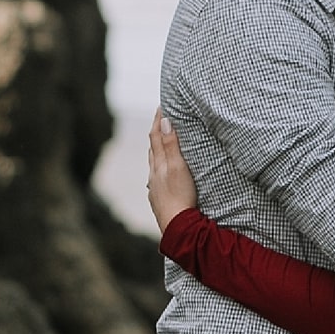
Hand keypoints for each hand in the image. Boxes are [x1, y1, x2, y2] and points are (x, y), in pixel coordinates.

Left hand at [147, 112, 199, 232]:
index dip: (158, 121)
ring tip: (160, 143)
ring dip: (156, 151)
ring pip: (153, 165)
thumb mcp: (178, 167)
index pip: (156, 137)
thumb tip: (164, 122)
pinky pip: (156, 179)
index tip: (161, 107)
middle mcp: (154, 175)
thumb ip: (171, 145)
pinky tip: (161, 175)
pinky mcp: (159, 200)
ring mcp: (155, 188)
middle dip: (156, 133)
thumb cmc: (181, 197)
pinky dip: (158, 170)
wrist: (178, 227)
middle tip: (161, 120)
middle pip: (153, 149)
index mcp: (159, 165)